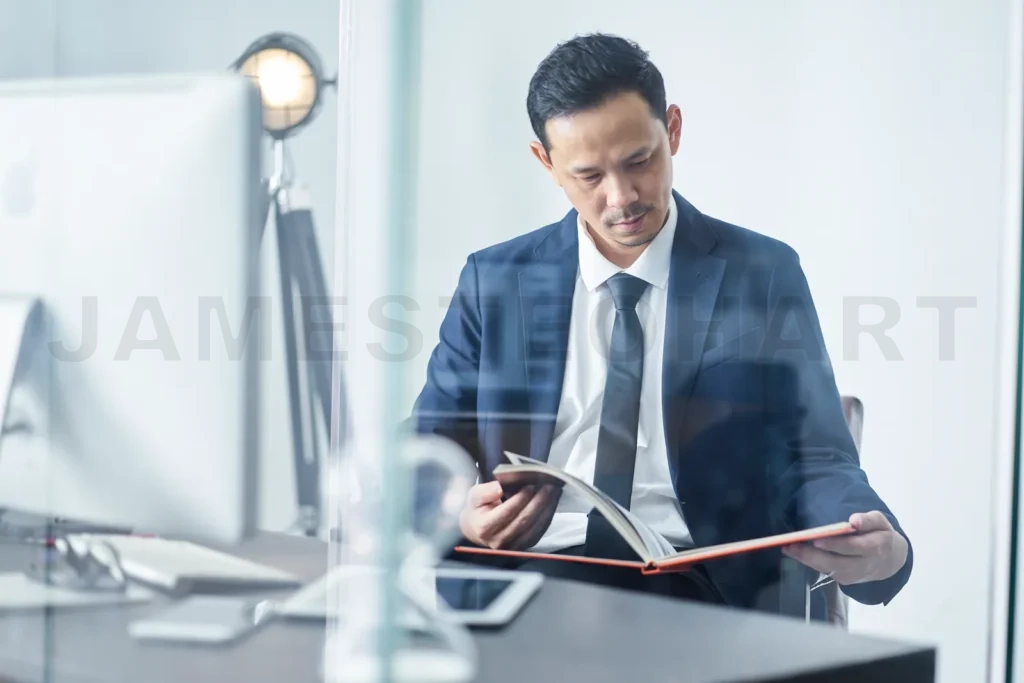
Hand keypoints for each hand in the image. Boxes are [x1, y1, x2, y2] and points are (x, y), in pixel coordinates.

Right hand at [458, 481, 559, 549]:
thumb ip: (485, 491)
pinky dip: (548, 516)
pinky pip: (539, 532)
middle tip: (549, 485)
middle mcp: (498, 541)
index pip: (507, 511)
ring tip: (554, 491)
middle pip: (524, 520)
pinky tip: (552, 503)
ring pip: (534, 527)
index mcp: (484, 527)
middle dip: (539, 501)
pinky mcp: (523, 547)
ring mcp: (512, 547)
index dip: (521, 498)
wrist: (476, 528)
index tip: (531, 484)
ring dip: (547, 508)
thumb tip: (499, 488)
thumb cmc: (477, 509)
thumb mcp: (474, 495)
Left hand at [782, 511, 908, 585]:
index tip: (816, 538)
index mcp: (875, 548)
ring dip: (806, 559)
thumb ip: (868, 520)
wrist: (891, 561)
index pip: (852, 547)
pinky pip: (826, 572)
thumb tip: (854, 521)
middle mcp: (863, 565)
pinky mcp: (846, 580)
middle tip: (791, 545)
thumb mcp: (881, 523)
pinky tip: (796, 553)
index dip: (834, 544)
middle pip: (835, 562)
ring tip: (787, 548)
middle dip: (811, 554)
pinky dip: (810, 563)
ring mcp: (854, 576)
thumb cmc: (882, 535)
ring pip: (827, 569)